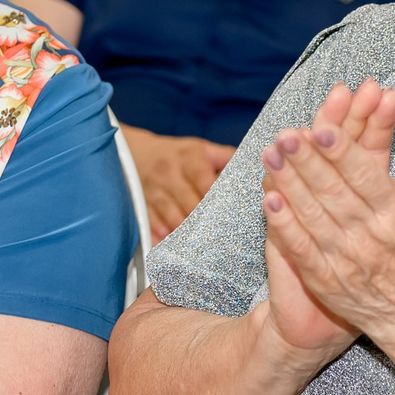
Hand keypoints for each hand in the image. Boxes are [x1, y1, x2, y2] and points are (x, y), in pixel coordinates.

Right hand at [122, 125, 236, 241]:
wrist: (139, 153)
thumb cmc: (181, 156)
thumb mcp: (203, 149)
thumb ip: (227, 159)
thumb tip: (254, 174)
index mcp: (190, 157)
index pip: (204, 180)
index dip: (215, 197)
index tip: (229, 213)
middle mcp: (170, 172)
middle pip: (188, 200)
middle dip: (203, 219)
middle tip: (219, 236)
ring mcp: (153, 188)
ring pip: (170, 212)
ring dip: (183, 229)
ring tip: (197, 245)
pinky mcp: (141, 203)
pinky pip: (150, 220)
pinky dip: (160, 233)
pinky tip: (169, 244)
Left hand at [259, 81, 394, 341]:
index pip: (366, 177)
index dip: (342, 153)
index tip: (321, 128)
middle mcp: (369, 237)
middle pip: (332, 192)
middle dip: (306, 161)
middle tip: (284, 134)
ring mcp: (344, 261)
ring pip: (312, 215)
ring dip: (288, 184)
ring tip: (270, 153)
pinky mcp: (326, 281)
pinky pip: (301, 249)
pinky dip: (284, 225)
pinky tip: (268, 201)